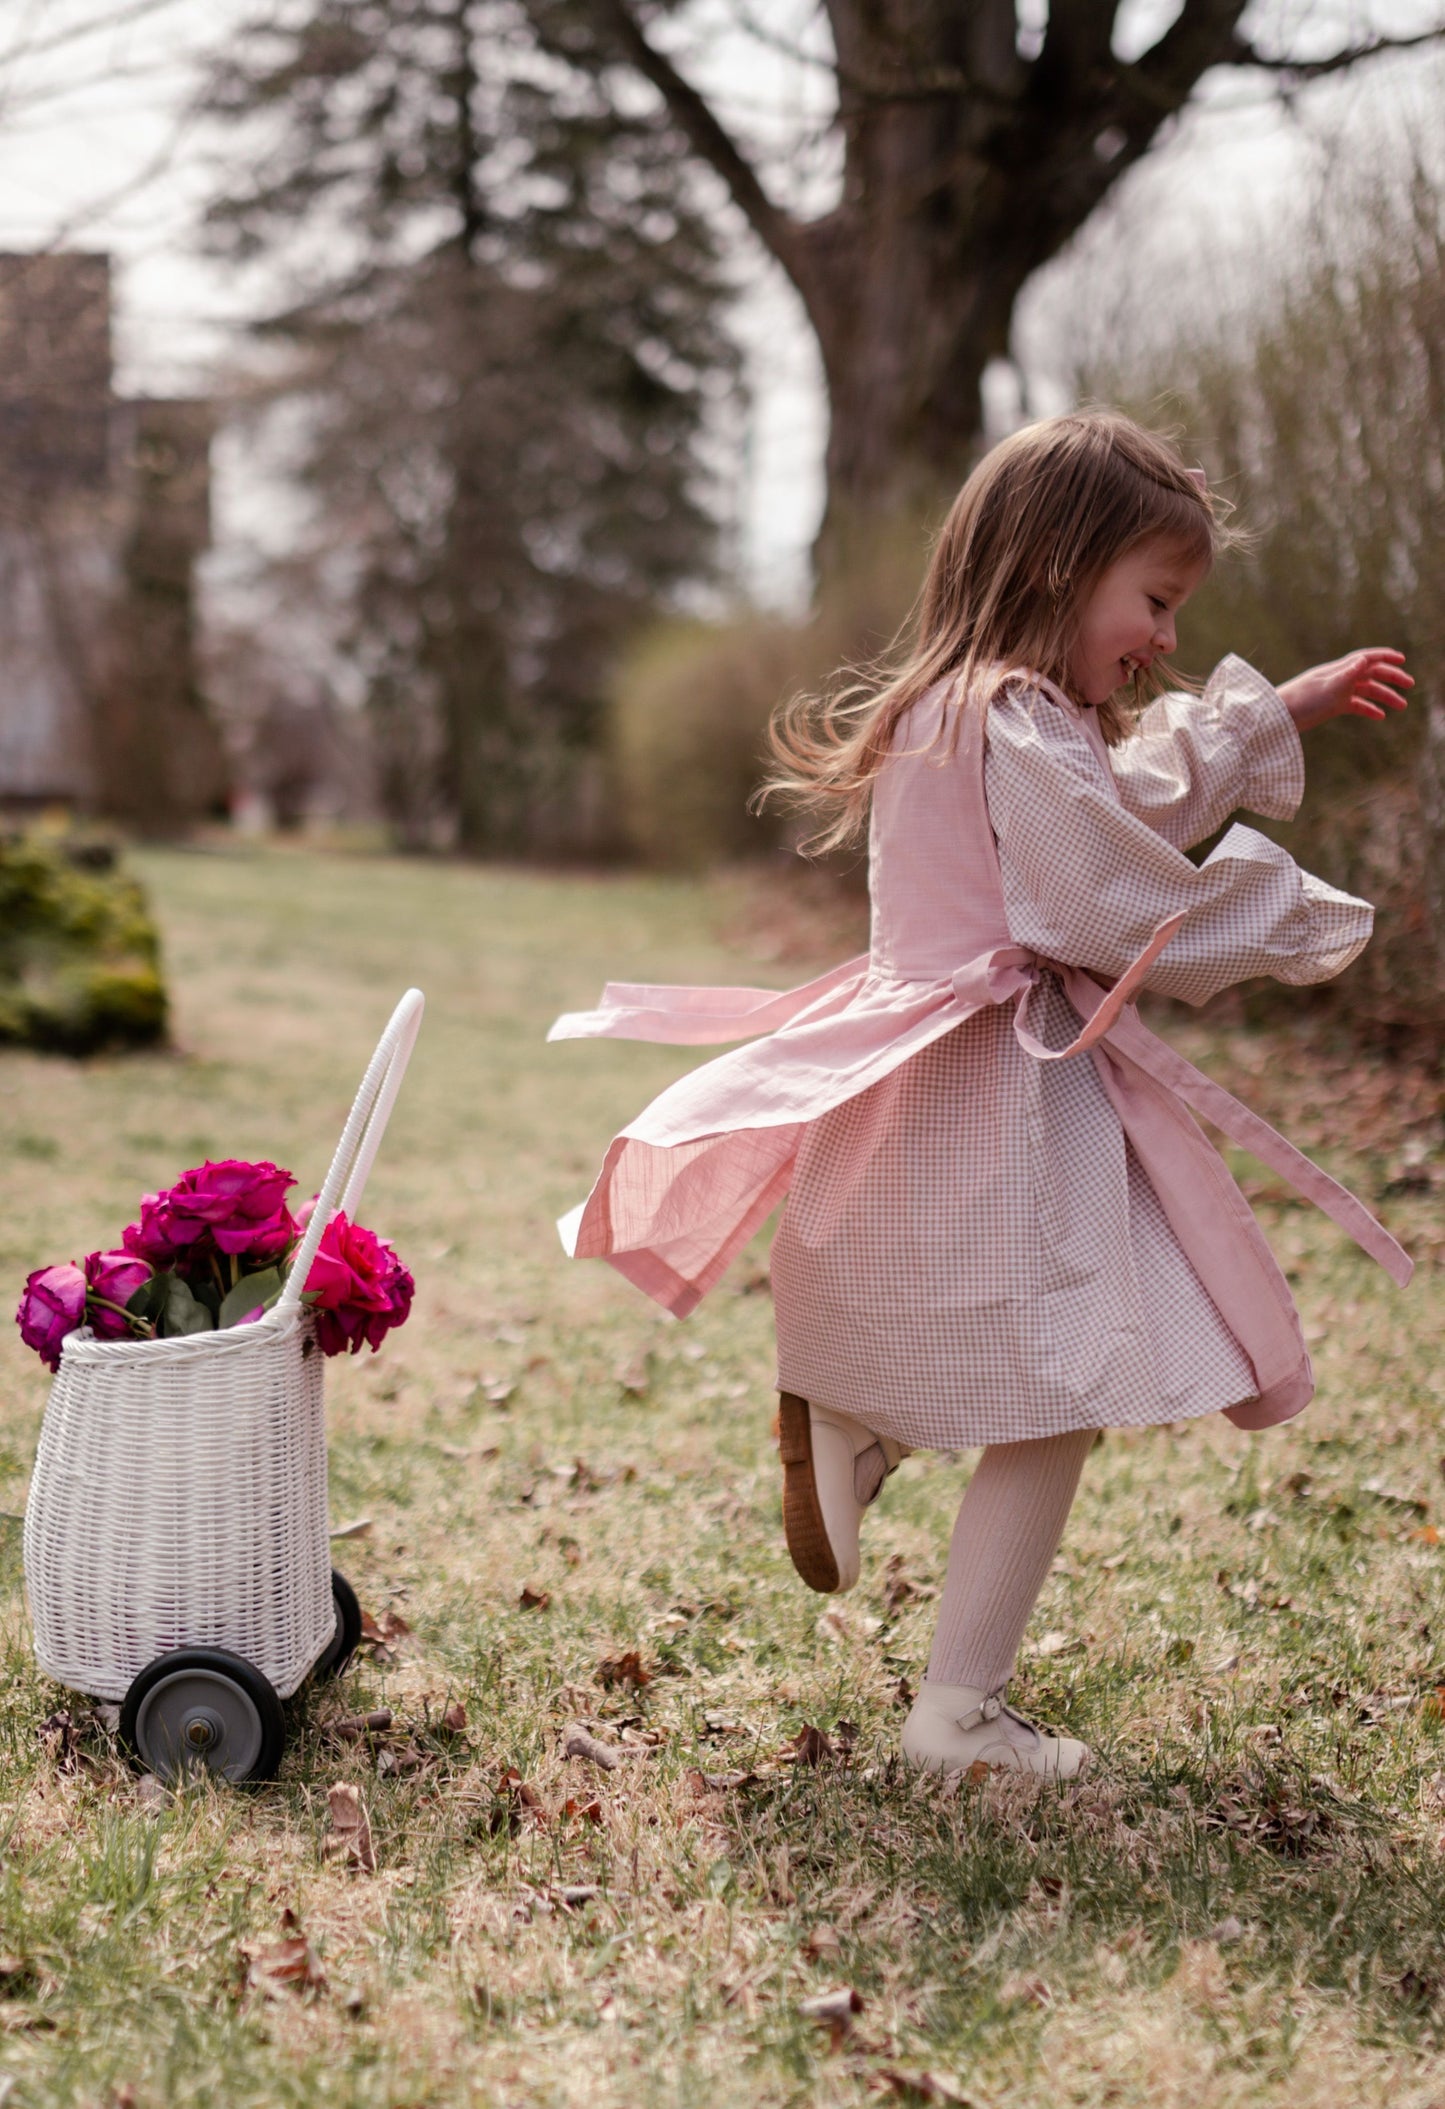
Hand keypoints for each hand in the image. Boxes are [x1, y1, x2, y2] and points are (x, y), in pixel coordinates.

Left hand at [1276, 648, 1411, 732]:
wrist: (1277, 717)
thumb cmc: (1300, 701)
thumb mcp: (1327, 689)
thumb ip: (1347, 674)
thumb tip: (1365, 659)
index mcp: (1337, 670)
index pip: (1366, 658)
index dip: (1385, 656)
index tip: (1403, 659)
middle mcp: (1338, 678)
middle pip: (1370, 674)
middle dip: (1391, 677)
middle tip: (1410, 684)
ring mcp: (1335, 692)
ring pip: (1365, 691)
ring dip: (1384, 697)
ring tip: (1402, 706)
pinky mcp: (1331, 706)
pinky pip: (1354, 705)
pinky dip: (1368, 709)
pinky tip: (1381, 716)